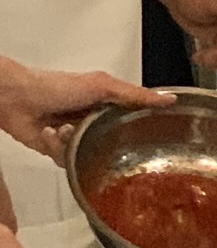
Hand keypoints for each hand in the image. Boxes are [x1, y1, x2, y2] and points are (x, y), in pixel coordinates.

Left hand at [0, 60, 170, 162]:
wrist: (16, 99)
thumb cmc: (55, 86)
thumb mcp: (102, 86)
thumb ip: (134, 95)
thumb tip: (169, 99)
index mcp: (108, 104)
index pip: (134, 119)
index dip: (144, 128)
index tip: (156, 139)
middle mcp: (94, 121)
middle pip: (115, 143)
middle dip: (109, 145)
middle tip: (106, 142)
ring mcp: (78, 138)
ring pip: (91, 155)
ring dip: (75, 144)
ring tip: (65, 129)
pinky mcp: (59, 151)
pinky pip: (68, 161)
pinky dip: (58, 148)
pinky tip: (51, 134)